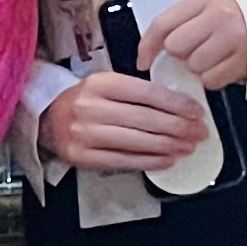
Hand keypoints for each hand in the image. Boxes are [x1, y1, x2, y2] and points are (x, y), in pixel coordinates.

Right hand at [43, 72, 211, 171]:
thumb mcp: (107, 85)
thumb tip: (180, 107)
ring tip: (188, 147)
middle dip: (179, 128)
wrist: (47, 118)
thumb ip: (137, 92)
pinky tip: (167, 160)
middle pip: (145, 119)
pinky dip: (149, 161)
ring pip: (137, 141)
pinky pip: (123, 160)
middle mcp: (90, 107)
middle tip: (199, 133)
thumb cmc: (85, 101)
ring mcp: (84, 133)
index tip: (196, 112)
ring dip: (169, 146)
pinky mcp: (82, 156)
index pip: (147, 93)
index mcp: (100, 83)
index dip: (176, 104)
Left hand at [138, 0, 246, 90]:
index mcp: (207, 0)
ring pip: (193, 65)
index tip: (143, 60)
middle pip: (176, 46)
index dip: (147, 45)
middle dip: (181, 53)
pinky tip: (225, 65)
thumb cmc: (245, 15)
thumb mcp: (215, 4)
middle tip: (197, 49)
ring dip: (199, 66)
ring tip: (216, 56)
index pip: (163, 23)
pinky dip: (213, 78)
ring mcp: (233, 40)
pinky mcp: (244, 61)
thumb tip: (156, 45)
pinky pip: (211, 79)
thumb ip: (187, 19)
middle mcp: (219, 17)